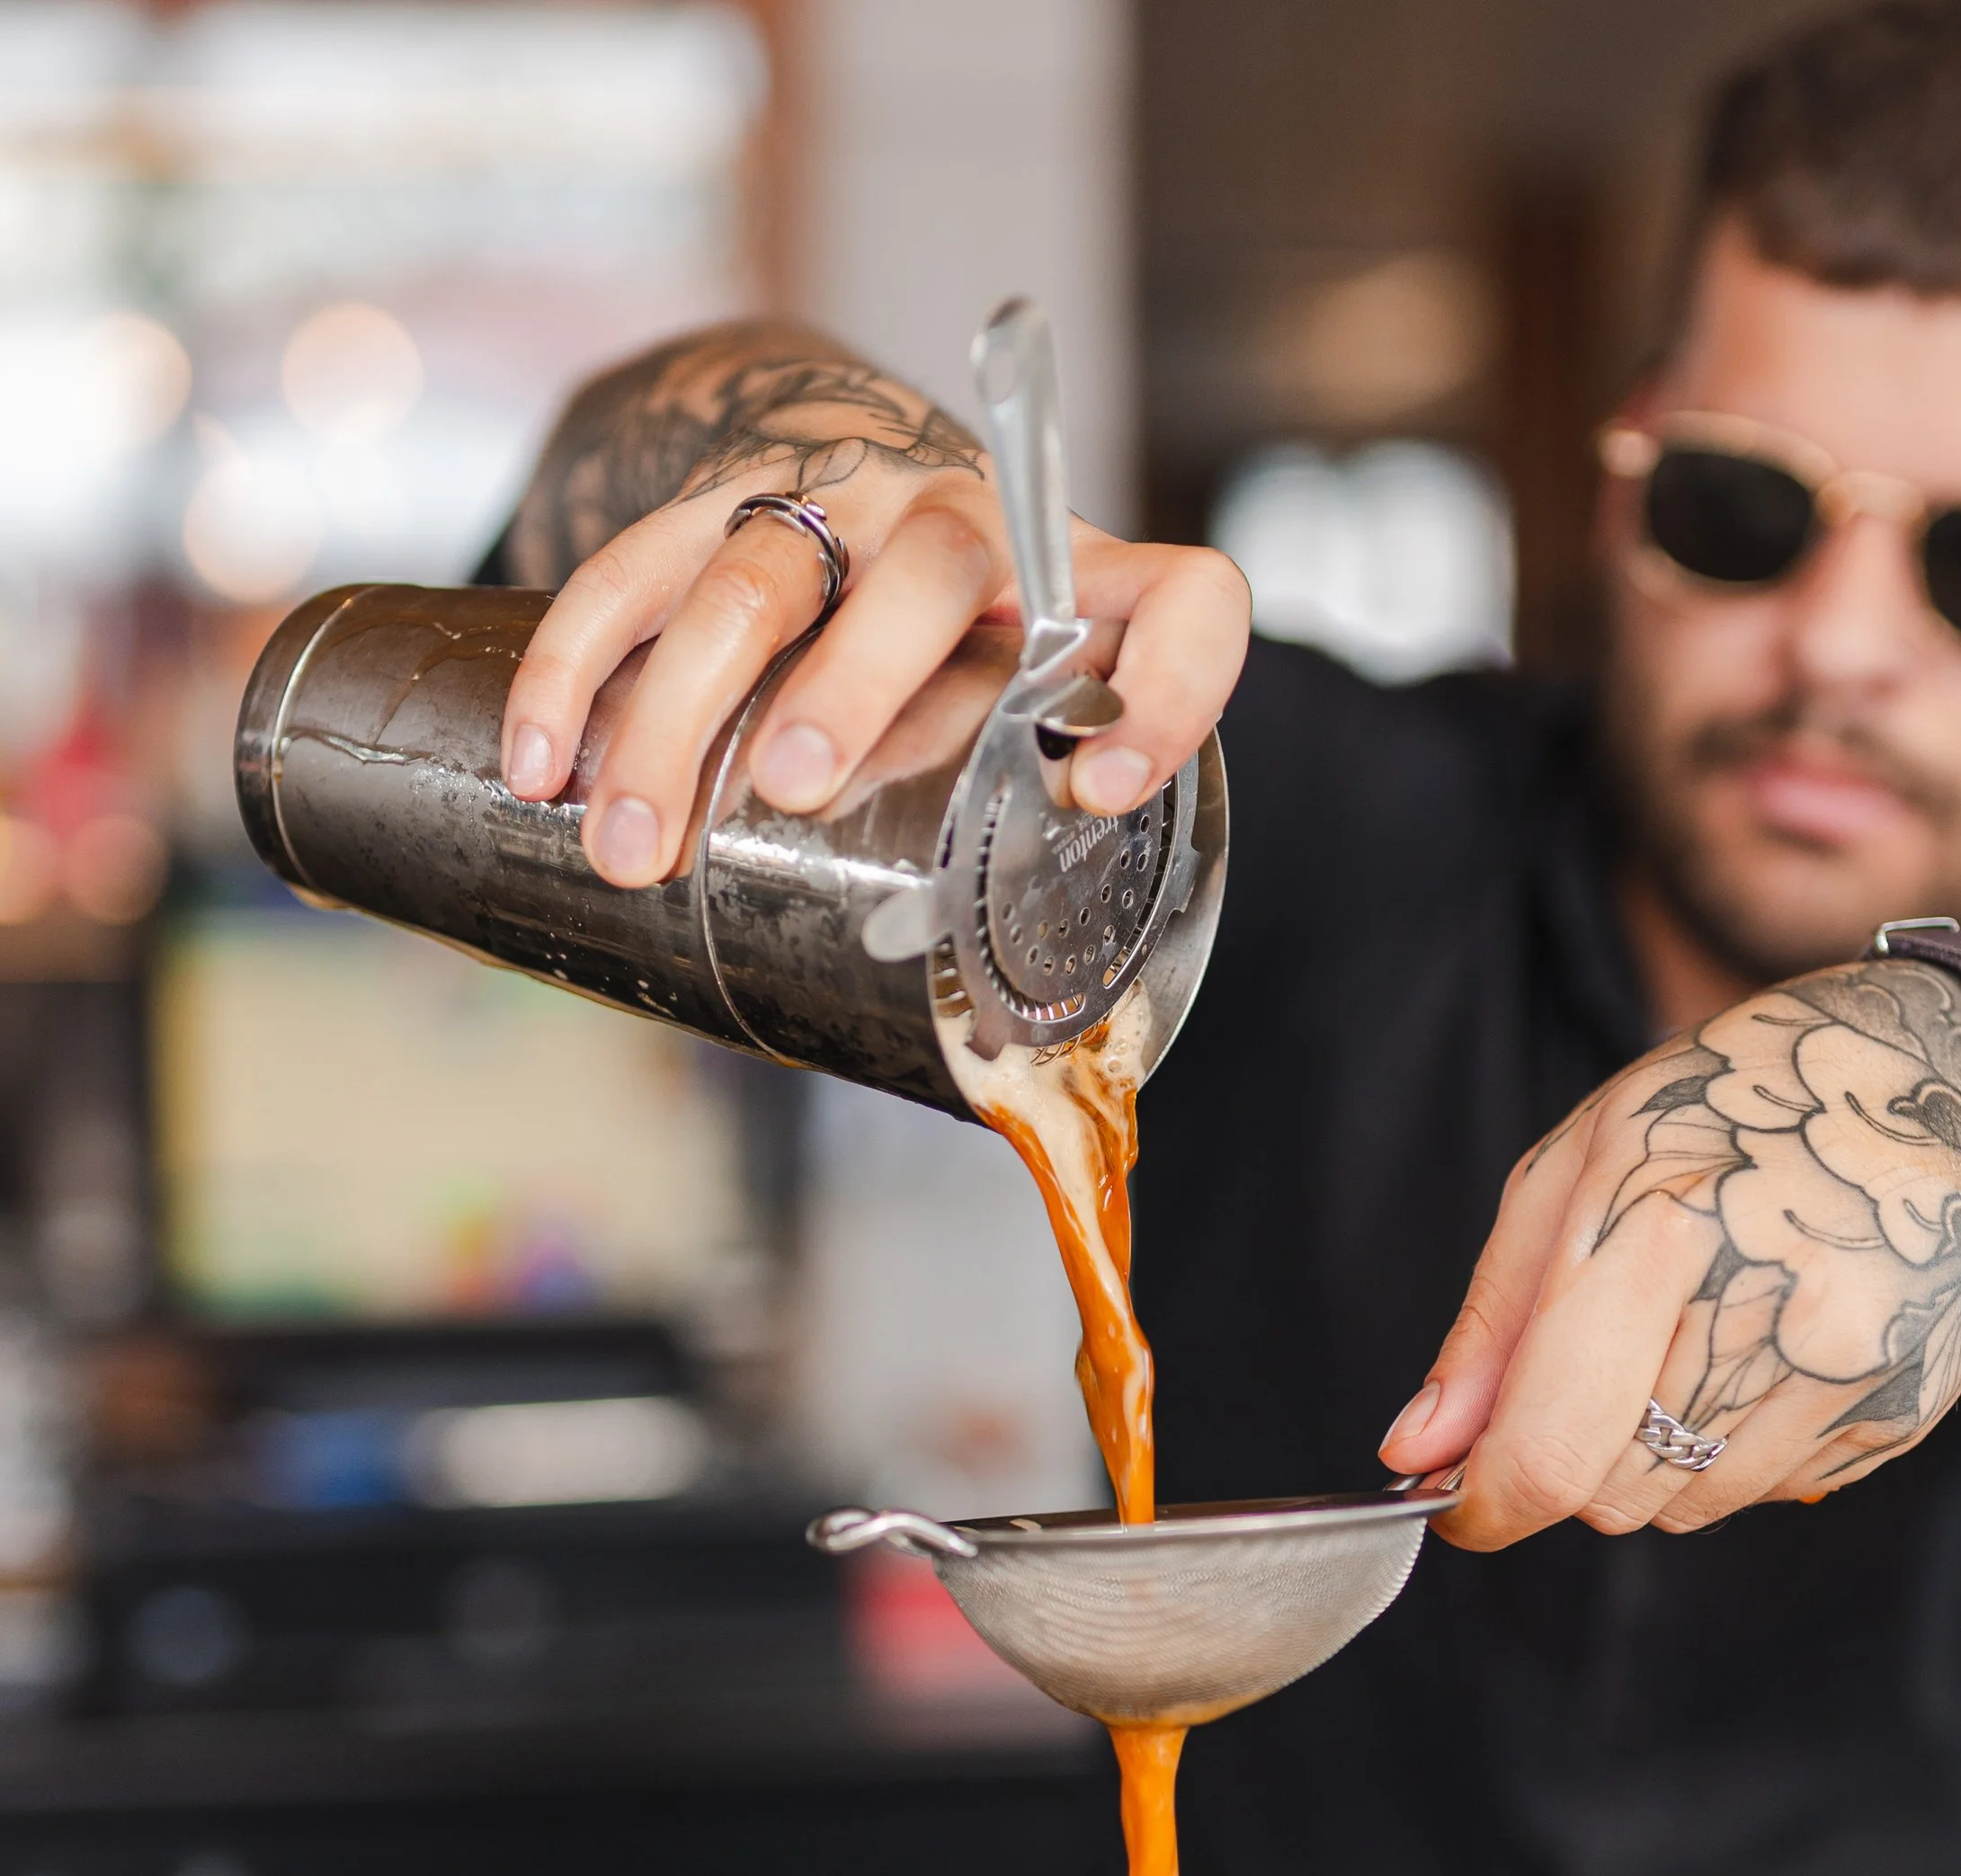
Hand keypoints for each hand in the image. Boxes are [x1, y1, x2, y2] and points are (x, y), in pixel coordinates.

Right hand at [493, 327, 1249, 887]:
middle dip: (854, 678)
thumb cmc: (985, 668)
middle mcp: (969, 521)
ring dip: (683, 711)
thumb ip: (1041, 842)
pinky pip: (632, 569)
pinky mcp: (721, 505)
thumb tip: (1011, 1057)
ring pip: (756, 573)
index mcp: (1089, 583)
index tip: (1110, 789)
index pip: (1184, 608)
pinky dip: (575, 669)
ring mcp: (838, 500)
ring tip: (637, 845)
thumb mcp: (1044, 732)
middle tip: (795, 785)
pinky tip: (542, 770)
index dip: (1170, 692)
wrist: (890, 504)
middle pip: (924, 569)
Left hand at [1377, 960, 1960, 1548]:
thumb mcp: (1580, 1168)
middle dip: (1575, 1456)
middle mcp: (1769, 1315)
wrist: (1948, 1085)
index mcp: (1663, 1232)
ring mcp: (1847, 1375)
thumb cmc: (1738, 1104)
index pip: (1548, 1448)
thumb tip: (1415, 1452)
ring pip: (1685, 1507)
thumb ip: (1492, 1327)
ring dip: (1658, 1455)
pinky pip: (1768, 1494)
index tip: (1459, 1500)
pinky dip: (1739, 1448)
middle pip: (1609, 1493)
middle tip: (1601, 1364)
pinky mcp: (1899, 1414)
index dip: (1485, 1500)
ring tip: (1698, 1334)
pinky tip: (1770, 1348)